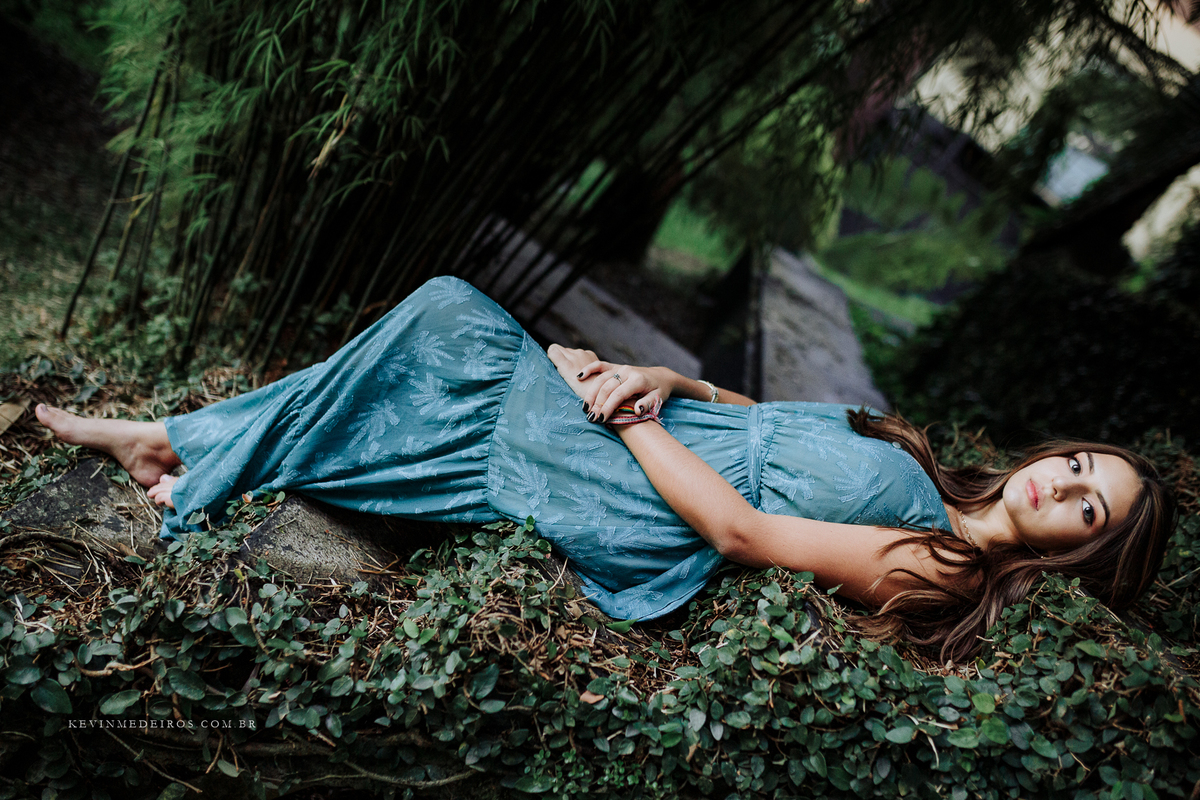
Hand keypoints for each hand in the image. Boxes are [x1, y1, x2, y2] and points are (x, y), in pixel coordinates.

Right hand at [546, 344, 675, 422]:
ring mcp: (620, 367)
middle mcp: (627, 371)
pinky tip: (578, 377)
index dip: (608, 407)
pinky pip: (599, 365)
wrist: (661, 376)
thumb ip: (647, 404)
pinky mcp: (615, 366)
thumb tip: (637, 411)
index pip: (618, 394)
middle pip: (607, 387)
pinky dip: (588, 369)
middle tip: (591, 418)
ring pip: (600, 379)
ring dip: (591, 393)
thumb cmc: (659, 390)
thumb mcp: (658, 398)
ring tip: (585, 408)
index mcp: (638, 380)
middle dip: (597, 404)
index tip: (601, 419)